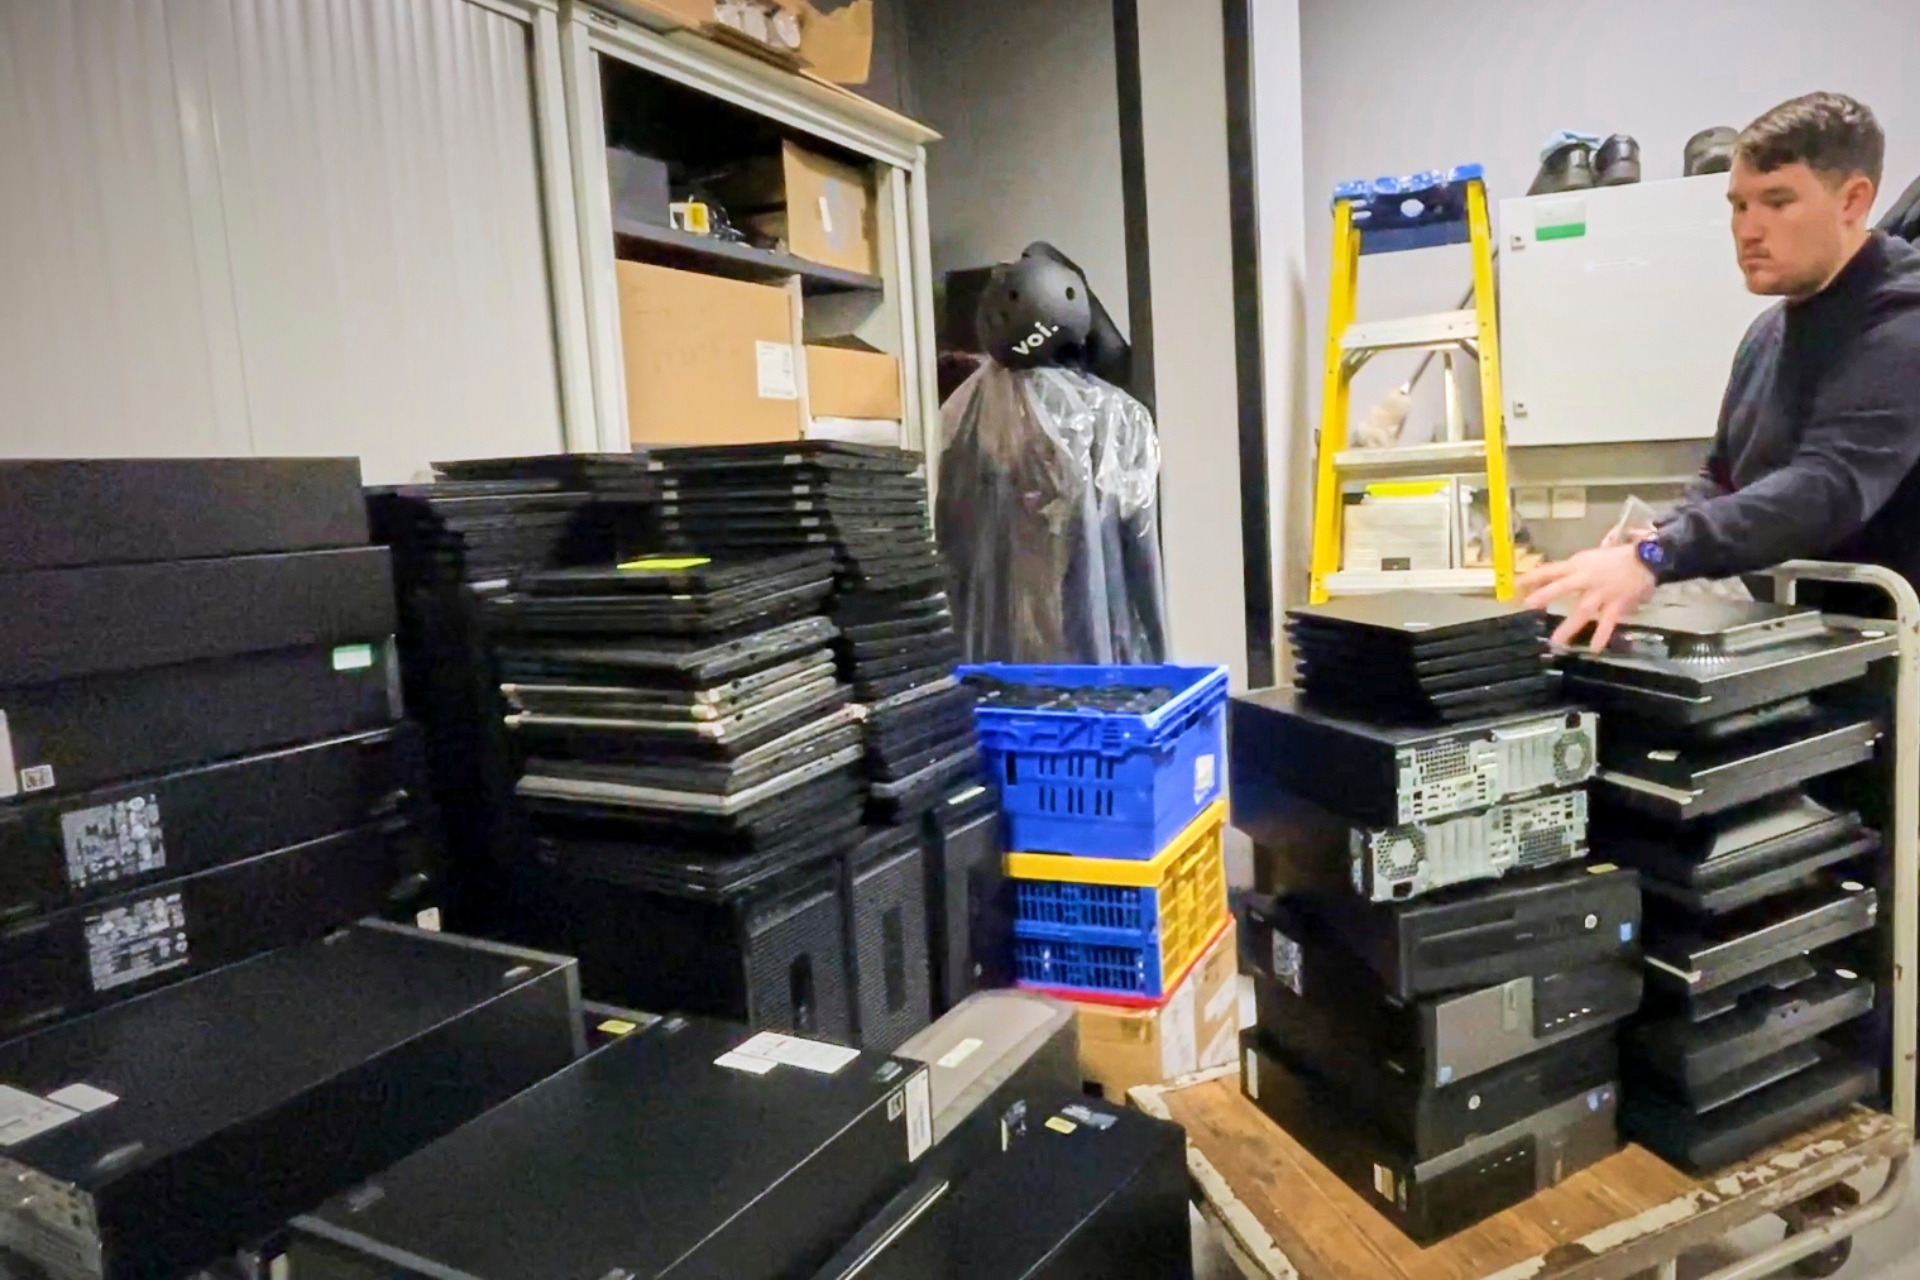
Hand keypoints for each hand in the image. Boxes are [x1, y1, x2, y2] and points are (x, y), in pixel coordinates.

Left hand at [1518, 543, 1656, 651]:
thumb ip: (1570, 572)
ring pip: (1583, 609)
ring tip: (1555, 641)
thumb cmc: (1614, 559)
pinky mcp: (1616, 604)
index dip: (1532, 577)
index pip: (1550, 570)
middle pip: (1563, 586)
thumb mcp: (1588, 560)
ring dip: (1569, 626)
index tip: (1514, 586)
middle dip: (1545, 594)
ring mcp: (1602, 593)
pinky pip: (1608, 622)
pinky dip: (1602, 635)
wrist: (1646, 559)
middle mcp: (1587, 578)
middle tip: (1527, 604)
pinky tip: (1595, 649)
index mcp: (1578, 565)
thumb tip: (1548, 581)